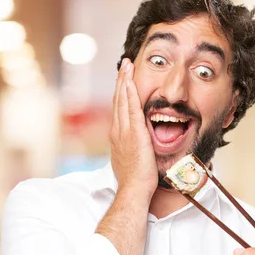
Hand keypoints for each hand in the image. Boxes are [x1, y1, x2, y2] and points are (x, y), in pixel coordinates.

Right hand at [109, 58, 157, 196]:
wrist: (133, 189)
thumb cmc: (135, 181)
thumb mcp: (130, 161)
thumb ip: (132, 149)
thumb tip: (136, 147)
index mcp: (117, 137)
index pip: (118, 109)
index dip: (121, 93)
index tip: (124, 80)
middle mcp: (117, 131)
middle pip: (118, 100)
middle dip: (121, 81)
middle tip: (124, 64)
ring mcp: (124, 131)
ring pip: (122, 100)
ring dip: (124, 81)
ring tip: (127, 65)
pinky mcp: (134, 134)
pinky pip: (131, 109)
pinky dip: (130, 93)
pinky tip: (130, 81)